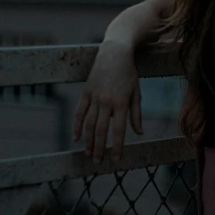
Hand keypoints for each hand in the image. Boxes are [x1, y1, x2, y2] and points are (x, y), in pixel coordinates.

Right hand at [72, 39, 142, 163]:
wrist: (114, 53)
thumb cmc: (129, 73)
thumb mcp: (137, 92)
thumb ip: (136, 114)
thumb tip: (139, 133)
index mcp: (122, 102)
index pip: (119, 130)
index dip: (117, 146)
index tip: (116, 159)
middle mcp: (107, 101)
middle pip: (102, 130)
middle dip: (100, 148)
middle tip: (98, 162)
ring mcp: (94, 97)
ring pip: (89, 124)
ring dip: (88, 141)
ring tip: (88, 154)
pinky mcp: (86, 92)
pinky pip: (79, 112)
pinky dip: (76, 125)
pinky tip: (76, 138)